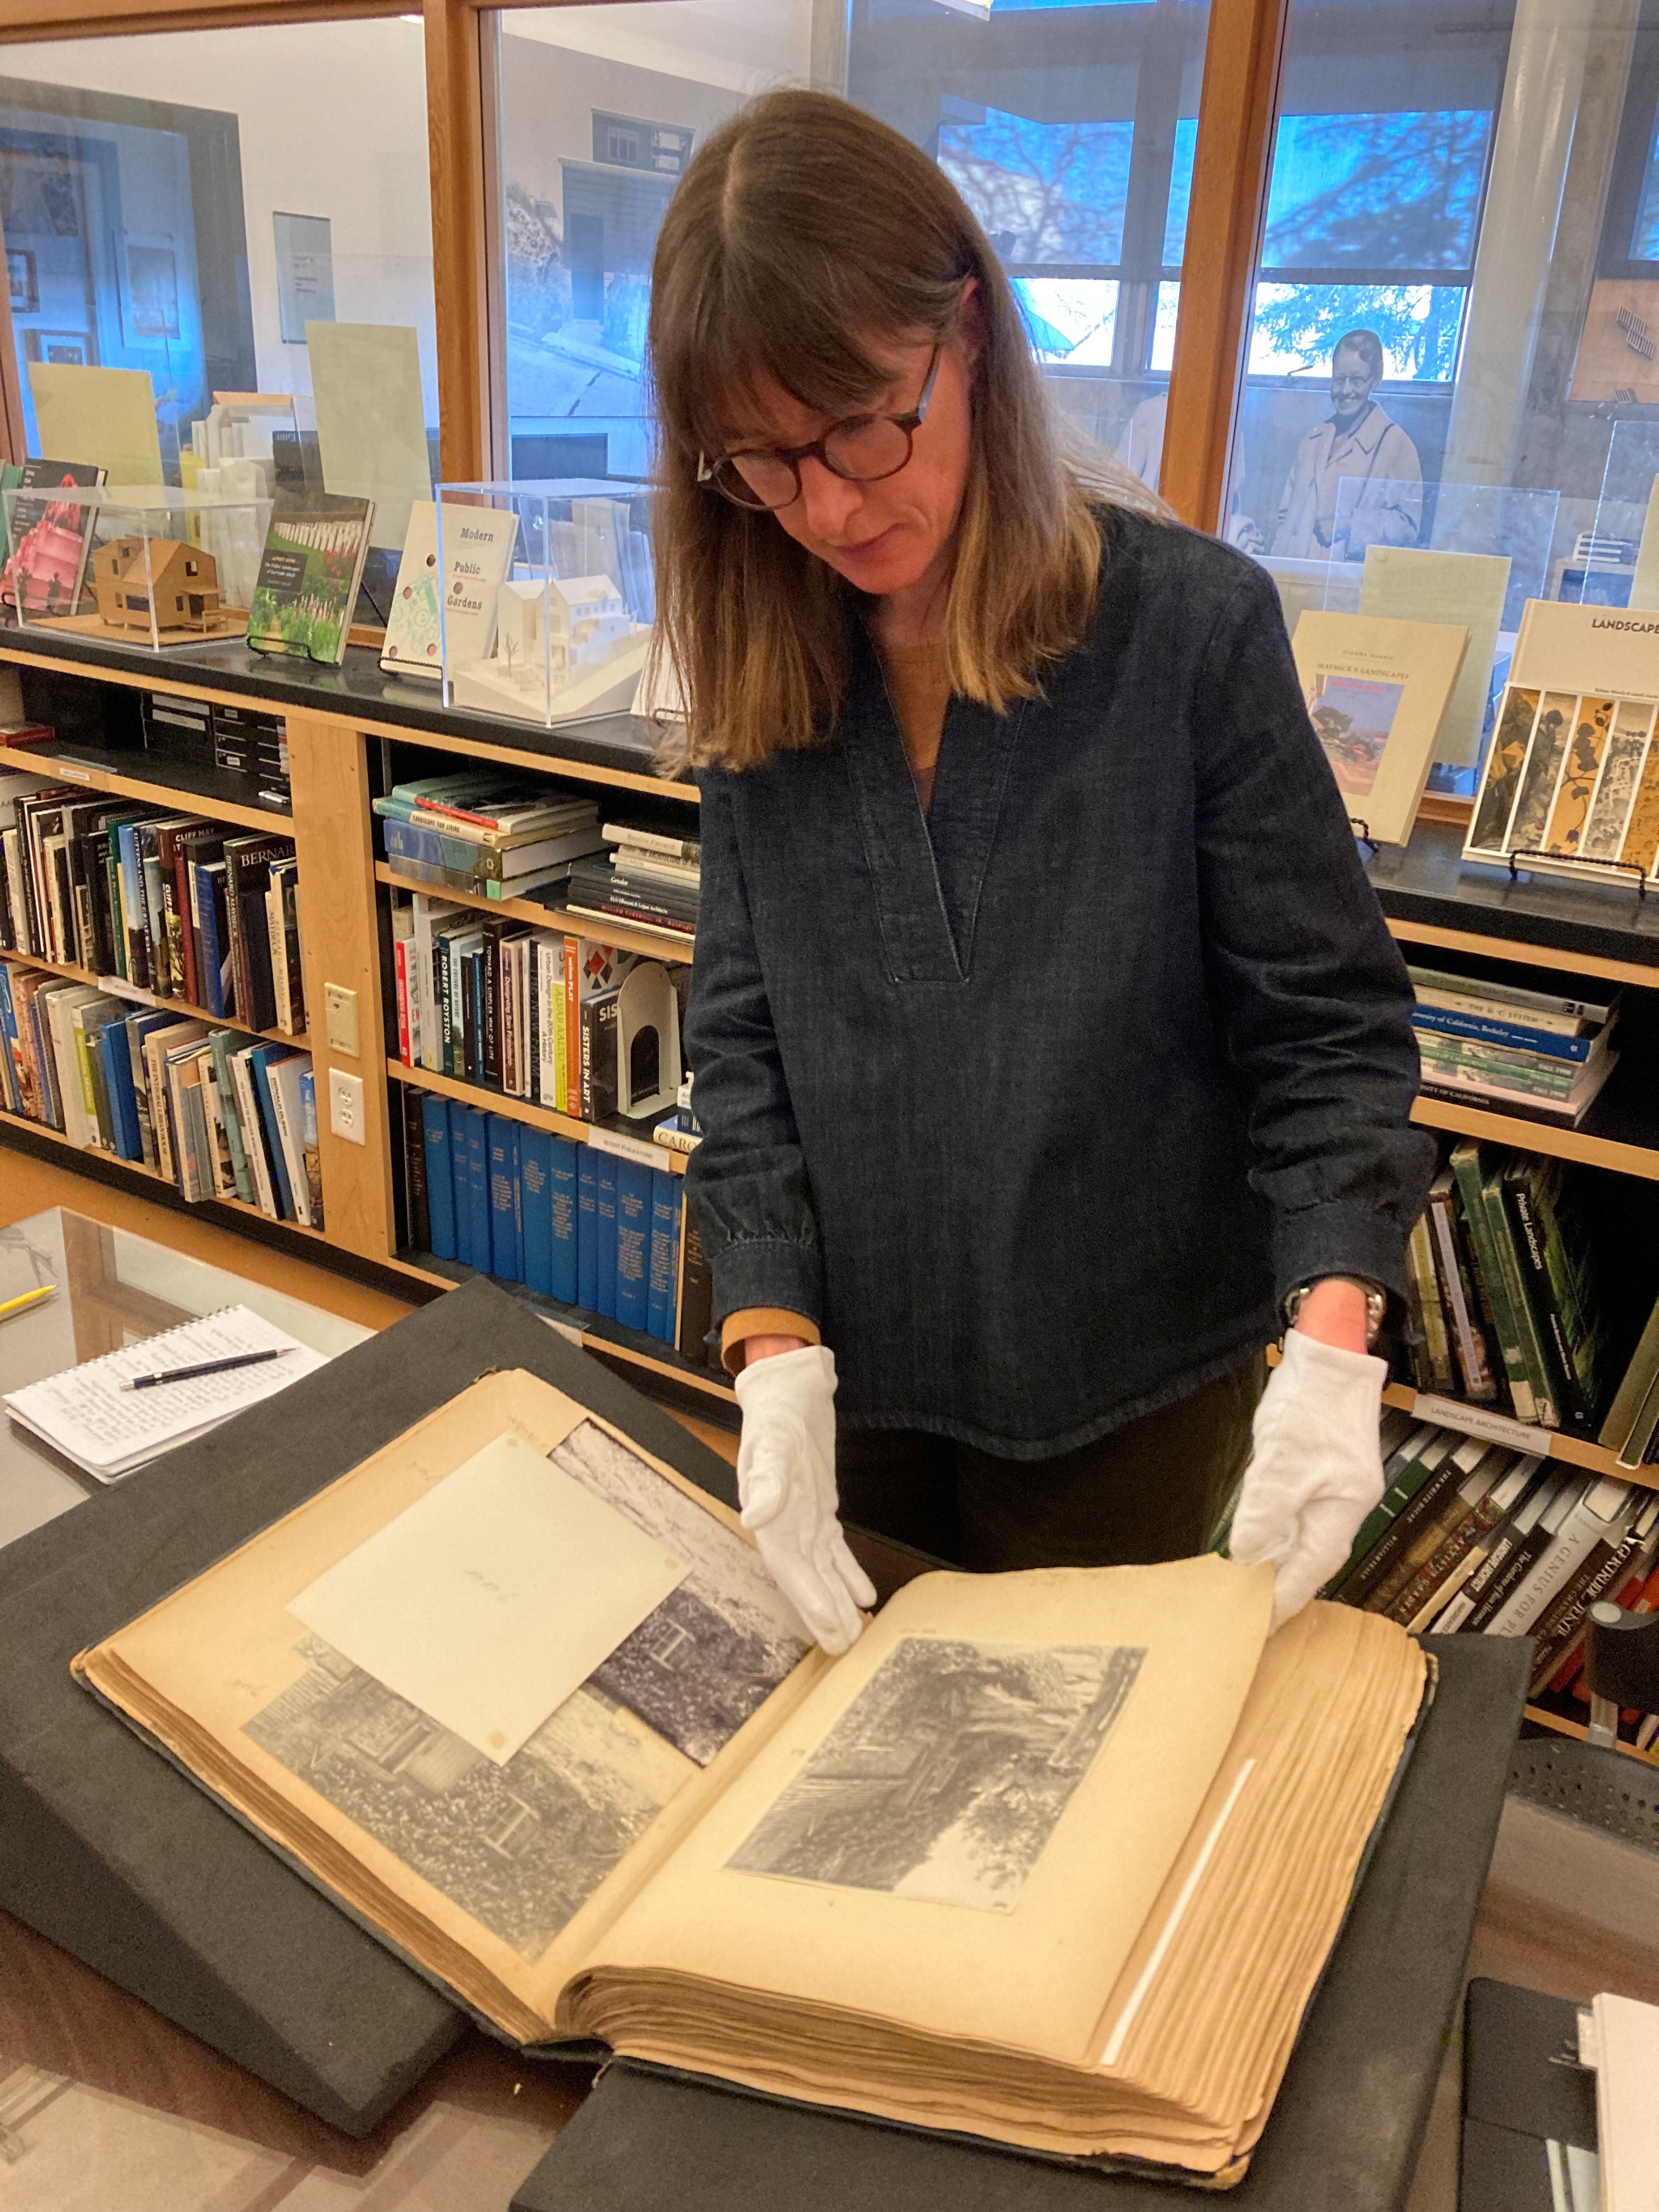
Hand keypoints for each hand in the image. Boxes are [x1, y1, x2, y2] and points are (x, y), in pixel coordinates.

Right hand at [732, 1342, 875, 1654]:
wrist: (785, 1392)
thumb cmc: (774, 1417)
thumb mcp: (771, 1443)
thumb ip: (766, 1480)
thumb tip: (754, 1517)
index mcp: (773, 1517)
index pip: (789, 1568)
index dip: (808, 1599)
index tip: (827, 1627)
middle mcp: (786, 1526)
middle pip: (807, 1579)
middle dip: (824, 1613)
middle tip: (846, 1648)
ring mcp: (804, 1520)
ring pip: (823, 1571)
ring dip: (837, 1601)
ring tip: (856, 1634)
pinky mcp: (821, 1509)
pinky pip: (835, 1551)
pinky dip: (848, 1574)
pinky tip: (865, 1596)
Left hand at [1229, 1327, 1385, 1630]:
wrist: (1329, 1359)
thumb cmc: (1310, 1406)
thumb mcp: (1280, 1463)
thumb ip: (1265, 1512)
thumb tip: (1246, 1555)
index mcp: (1341, 1511)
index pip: (1311, 1571)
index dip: (1284, 1600)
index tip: (1258, 1627)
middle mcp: (1341, 1507)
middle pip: (1310, 1560)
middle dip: (1280, 1588)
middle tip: (1245, 1615)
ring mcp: (1331, 1490)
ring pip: (1303, 1539)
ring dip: (1277, 1564)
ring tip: (1244, 1591)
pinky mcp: (1317, 1474)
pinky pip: (1297, 1517)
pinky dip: (1277, 1536)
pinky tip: (1255, 1547)